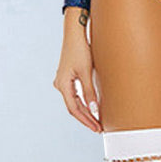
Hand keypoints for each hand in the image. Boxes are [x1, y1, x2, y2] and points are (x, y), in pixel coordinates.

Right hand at [54, 8, 102, 131]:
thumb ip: (90, 92)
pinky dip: (84, 102)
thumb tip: (94, 110)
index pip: (74, 109)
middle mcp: (60, 85)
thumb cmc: (80, 50)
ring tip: (97, 120)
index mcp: (63, 85)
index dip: (86, 120)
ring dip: (86, 111)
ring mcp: (63, 81)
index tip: (96, 127)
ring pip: (74, 101)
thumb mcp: (86, 72)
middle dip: (87, 118)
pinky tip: (92, 107)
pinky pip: (75, 94)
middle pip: (74, 107)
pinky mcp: (68, 77)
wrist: (74, 34)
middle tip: (99, 127)